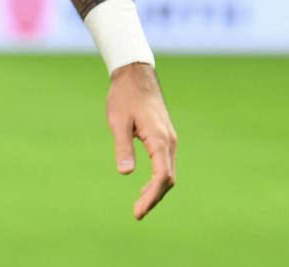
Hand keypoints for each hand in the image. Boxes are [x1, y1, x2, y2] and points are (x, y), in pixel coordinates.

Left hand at [107, 62, 177, 219]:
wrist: (135, 74)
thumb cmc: (124, 96)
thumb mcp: (118, 121)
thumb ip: (123, 147)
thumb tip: (125, 173)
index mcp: (159, 139)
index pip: (161, 177)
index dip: (151, 197)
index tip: (138, 212)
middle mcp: (169, 141)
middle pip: (168, 179)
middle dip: (154, 198)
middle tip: (137, 214)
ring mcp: (169, 139)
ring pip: (168, 172)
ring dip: (156, 190)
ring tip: (140, 206)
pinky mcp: (165, 136)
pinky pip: (165, 164)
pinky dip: (157, 179)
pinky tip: (144, 187)